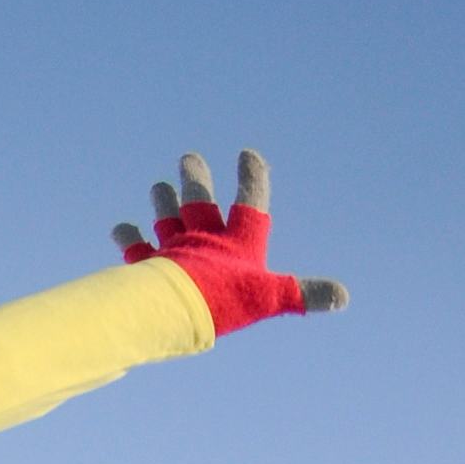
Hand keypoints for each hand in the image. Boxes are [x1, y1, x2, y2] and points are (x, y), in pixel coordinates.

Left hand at [115, 148, 345, 331]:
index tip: (248, 154)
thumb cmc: (225, 299)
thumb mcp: (269, 296)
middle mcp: (204, 241)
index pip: (249, 202)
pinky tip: (120, 228)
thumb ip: (303, 294)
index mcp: (237, 242)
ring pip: (168, 222)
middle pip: (199, 203)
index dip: (252, 178)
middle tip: (188, 159)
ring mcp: (173, 253)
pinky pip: (136, 251)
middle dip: (195, 181)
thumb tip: (343, 297)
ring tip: (158, 188)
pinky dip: (129, 239)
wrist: (174, 309)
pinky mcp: (148, 270)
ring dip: (164, 205)